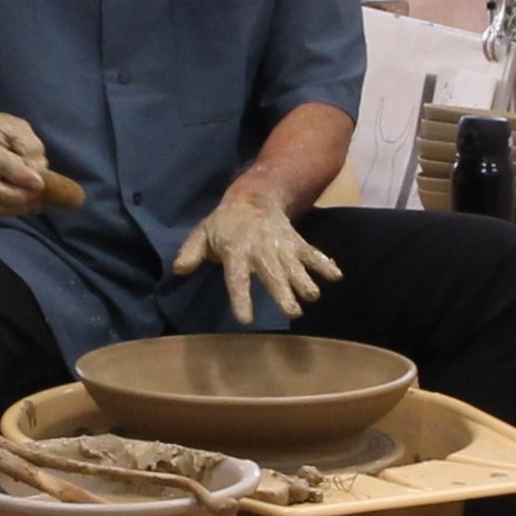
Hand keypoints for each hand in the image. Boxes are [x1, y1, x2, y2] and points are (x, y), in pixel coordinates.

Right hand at [0, 109, 53, 217]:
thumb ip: (29, 148)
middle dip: (19, 196)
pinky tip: (25, 203)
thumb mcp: (17, 128)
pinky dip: (11, 209)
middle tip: (40, 194)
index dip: (19, 175)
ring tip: (37, 200)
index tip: (40, 184)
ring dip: (17, 206)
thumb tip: (38, 173)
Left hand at [172, 187, 342, 323]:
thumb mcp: (203, 233)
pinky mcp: (296, 242)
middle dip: (282, 293)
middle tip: (293, 313)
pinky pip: (312, 253)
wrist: (254, 196)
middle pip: (272, 274)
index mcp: (235, 251)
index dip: (241, 298)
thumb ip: (191, 252)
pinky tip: (336, 276)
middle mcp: (261, 249)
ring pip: (294, 265)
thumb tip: (179, 269)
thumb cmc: (225, 224)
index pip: (237, 278)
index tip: (246, 319)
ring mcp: (281, 246)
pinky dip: (324, 263)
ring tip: (313, 296)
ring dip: (305, 280)